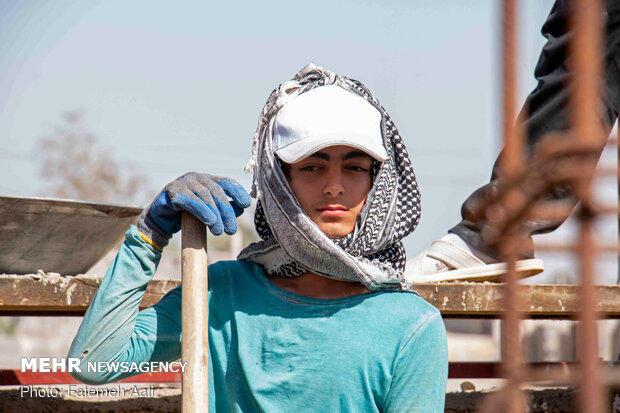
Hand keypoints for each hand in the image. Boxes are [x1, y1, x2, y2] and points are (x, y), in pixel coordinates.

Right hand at [137, 172, 251, 247]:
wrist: (160, 220)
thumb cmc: (186, 215)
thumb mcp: (209, 212)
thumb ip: (223, 209)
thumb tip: (241, 208)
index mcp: (207, 180)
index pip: (226, 182)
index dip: (237, 192)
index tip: (247, 204)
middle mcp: (196, 177)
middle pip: (217, 192)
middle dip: (226, 211)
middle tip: (231, 229)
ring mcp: (183, 183)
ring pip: (205, 196)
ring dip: (215, 215)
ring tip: (220, 231)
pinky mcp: (172, 192)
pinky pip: (190, 200)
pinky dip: (202, 210)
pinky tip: (210, 220)